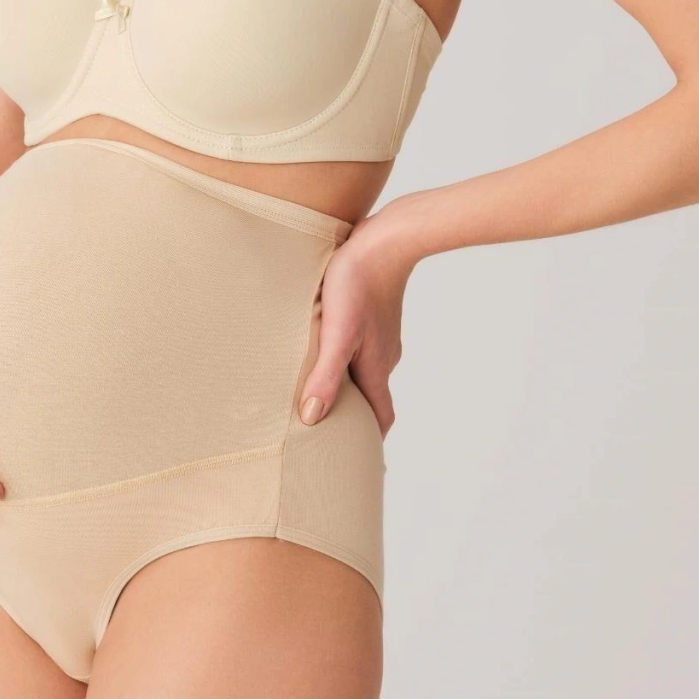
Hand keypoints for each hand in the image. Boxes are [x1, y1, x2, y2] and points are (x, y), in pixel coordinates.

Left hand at [297, 201, 421, 439]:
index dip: (368, 441)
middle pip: (371, 395)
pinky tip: (324, 346)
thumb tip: (312, 419)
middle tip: (328, 428)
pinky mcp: (373, 313)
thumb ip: (325, 375)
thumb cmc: (358, 283)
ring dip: (347, 382)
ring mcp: (380, 334)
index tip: (356, 459)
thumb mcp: (337, 333)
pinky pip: (361, 345)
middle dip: (354, 414)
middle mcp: (383, 356)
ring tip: (317, 388)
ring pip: (365, 368)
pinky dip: (345, 356)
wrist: (386, 239)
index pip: (380, 418)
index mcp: (376, 368)